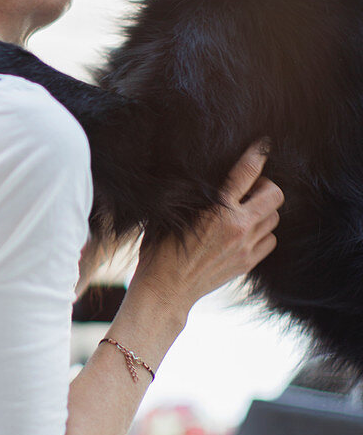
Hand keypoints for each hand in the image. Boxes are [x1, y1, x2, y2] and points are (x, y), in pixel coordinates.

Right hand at [131, 143, 283, 323]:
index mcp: (217, 208)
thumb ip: (195, 193)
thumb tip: (203, 173)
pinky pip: (271, 240)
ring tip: (245, 211)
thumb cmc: (160, 248)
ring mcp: (246, 246)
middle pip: (274, 195)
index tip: (262, 145)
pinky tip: (245, 233)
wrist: (166, 289)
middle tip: (249, 188)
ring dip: (263, 211)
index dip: (257, 154)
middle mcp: (237, 226)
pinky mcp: (248, 262)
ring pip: (274, 218)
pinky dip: (263, 234)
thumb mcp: (173, 213)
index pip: (247, 172)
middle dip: (265, 186)